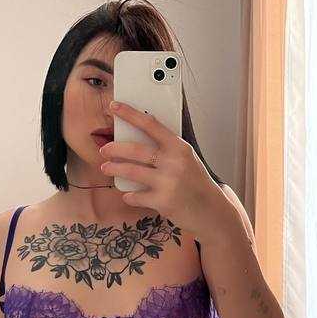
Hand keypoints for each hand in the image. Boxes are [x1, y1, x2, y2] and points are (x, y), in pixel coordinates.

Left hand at [97, 100, 227, 235]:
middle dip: (114, 149)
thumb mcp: (186, 159)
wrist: (211, 211)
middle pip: (135, 150)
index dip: (130, 114)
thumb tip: (135, 138)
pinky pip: (135, 196)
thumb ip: (166, 149)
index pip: (150, 124)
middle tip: (105, 149)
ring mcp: (168, 182)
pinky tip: (128, 194)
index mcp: (179, 147)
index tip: (114, 106)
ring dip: (114, 169)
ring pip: (131, 172)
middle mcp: (174, 163)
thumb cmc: (196, 182)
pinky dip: (129, 195)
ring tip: (106, 168)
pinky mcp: (163, 202)